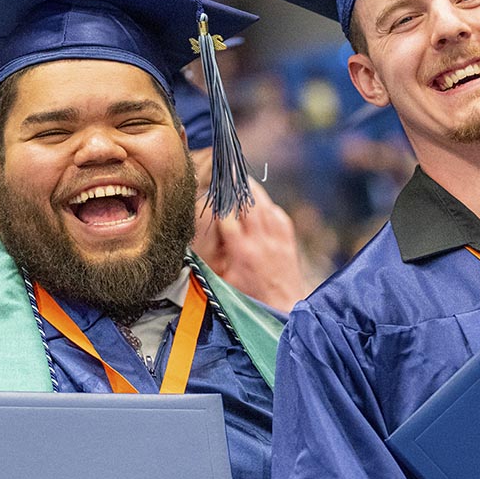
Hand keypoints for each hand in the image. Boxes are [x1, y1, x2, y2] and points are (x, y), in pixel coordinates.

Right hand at [191, 170, 307, 312]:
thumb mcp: (222, 282)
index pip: (227, 214)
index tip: (209, 184)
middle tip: (225, 168)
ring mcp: (277, 237)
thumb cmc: (248, 300)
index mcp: (241, 250)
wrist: (283, 310)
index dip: (218, 198)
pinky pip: (276, 212)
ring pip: (263, 203)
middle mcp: (261, 239)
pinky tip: (258, 203)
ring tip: (239, 179)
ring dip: (251, 191)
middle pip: (248, 201)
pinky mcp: (288, 238)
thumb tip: (192, 242)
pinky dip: (265, 205)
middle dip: (235, 184)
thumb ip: (209, 259)